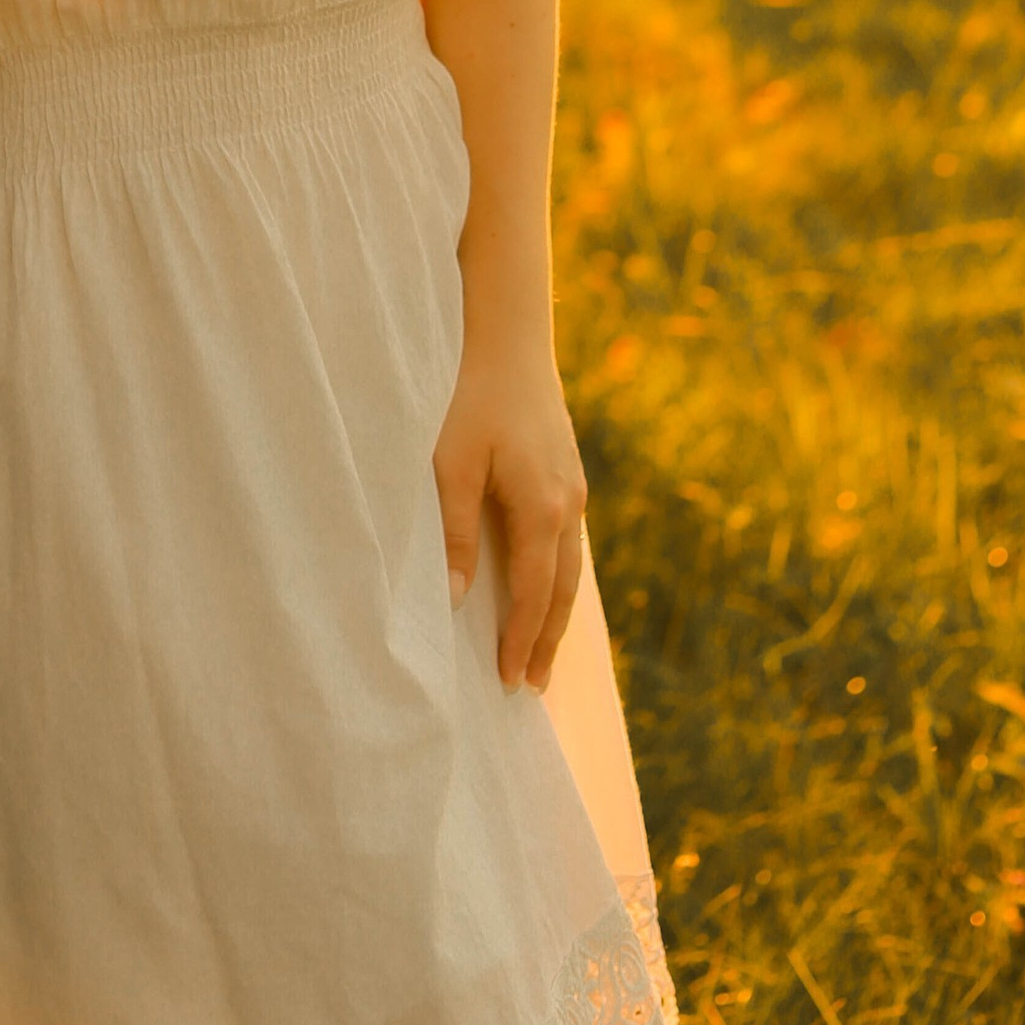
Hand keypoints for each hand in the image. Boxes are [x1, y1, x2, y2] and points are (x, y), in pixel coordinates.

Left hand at [434, 317, 587, 692]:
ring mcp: (574, 487)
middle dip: (548, 640)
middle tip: (533, 687)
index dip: (523, 641)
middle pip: (562, 591)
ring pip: (571, 567)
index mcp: (543, 510)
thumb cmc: (470, 396)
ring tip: (542, 651)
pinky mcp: (568, 472)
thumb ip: (455, 533)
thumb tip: (459, 600)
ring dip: (555, 612)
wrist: (509, 337)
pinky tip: (544, 584)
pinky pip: (569, 540)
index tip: (511, 682)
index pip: (535, 595)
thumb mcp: (450, 464)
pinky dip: (557, 576)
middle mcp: (569, 505)